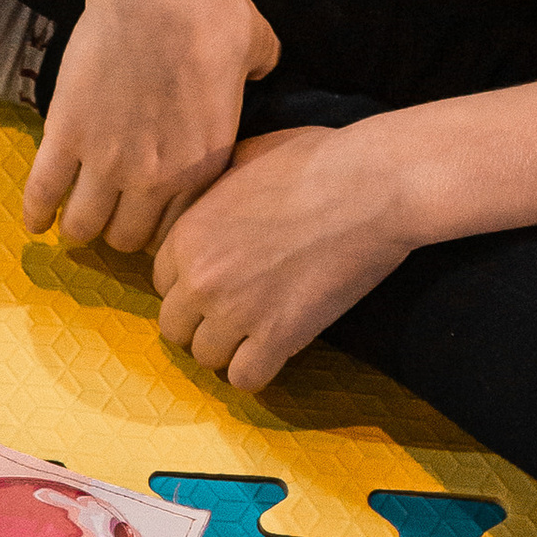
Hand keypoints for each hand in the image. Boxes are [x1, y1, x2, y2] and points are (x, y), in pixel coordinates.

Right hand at [25, 0, 280, 255]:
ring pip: (83, 225)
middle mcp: (153, 178)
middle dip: (118, 232)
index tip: (149, 220)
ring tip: (72, 220)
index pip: (176, 230)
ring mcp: (105, 161)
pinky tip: (33, 222)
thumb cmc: (212, 15)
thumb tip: (261, 68)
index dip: (160, 230)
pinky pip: (43, 191)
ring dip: (77, 227)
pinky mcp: (66, 137)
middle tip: (110, 217)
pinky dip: (35, 211)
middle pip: (126, 238)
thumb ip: (258, 72)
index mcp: (203, 165)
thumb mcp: (256, 52)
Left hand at [148, 121, 416, 393]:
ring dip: (230, 348)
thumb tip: (205, 201)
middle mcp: (201, 278)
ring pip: (207, 357)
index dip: (191, 284)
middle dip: (202, 321)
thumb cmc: (319, 161)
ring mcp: (236, 311)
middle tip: (239, 310)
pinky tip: (276, 349)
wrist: (375, 184)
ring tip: (259, 329)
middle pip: (175, 328)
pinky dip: (258, 370)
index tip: (222, 280)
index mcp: (186, 235)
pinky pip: (246, 378)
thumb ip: (213, 190)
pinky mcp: (278, 336)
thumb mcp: (246, 158)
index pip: (161, 283)